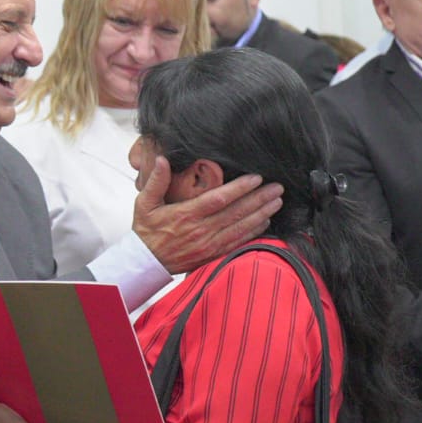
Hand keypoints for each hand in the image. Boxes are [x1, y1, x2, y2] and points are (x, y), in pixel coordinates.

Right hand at [132, 155, 282, 274]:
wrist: (145, 262)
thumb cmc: (146, 231)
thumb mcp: (144, 203)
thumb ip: (156, 181)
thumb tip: (163, 160)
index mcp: (186, 215)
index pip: (218, 199)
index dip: (239, 188)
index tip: (256, 178)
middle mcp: (200, 230)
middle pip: (236, 213)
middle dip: (259, 199)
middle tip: (277, 188)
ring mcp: (208, 244)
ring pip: (240, 228)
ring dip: (261, 214)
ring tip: (277, 202)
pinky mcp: (211, 255)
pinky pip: (236, 243)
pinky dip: (253, 233)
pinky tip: (265, 223)